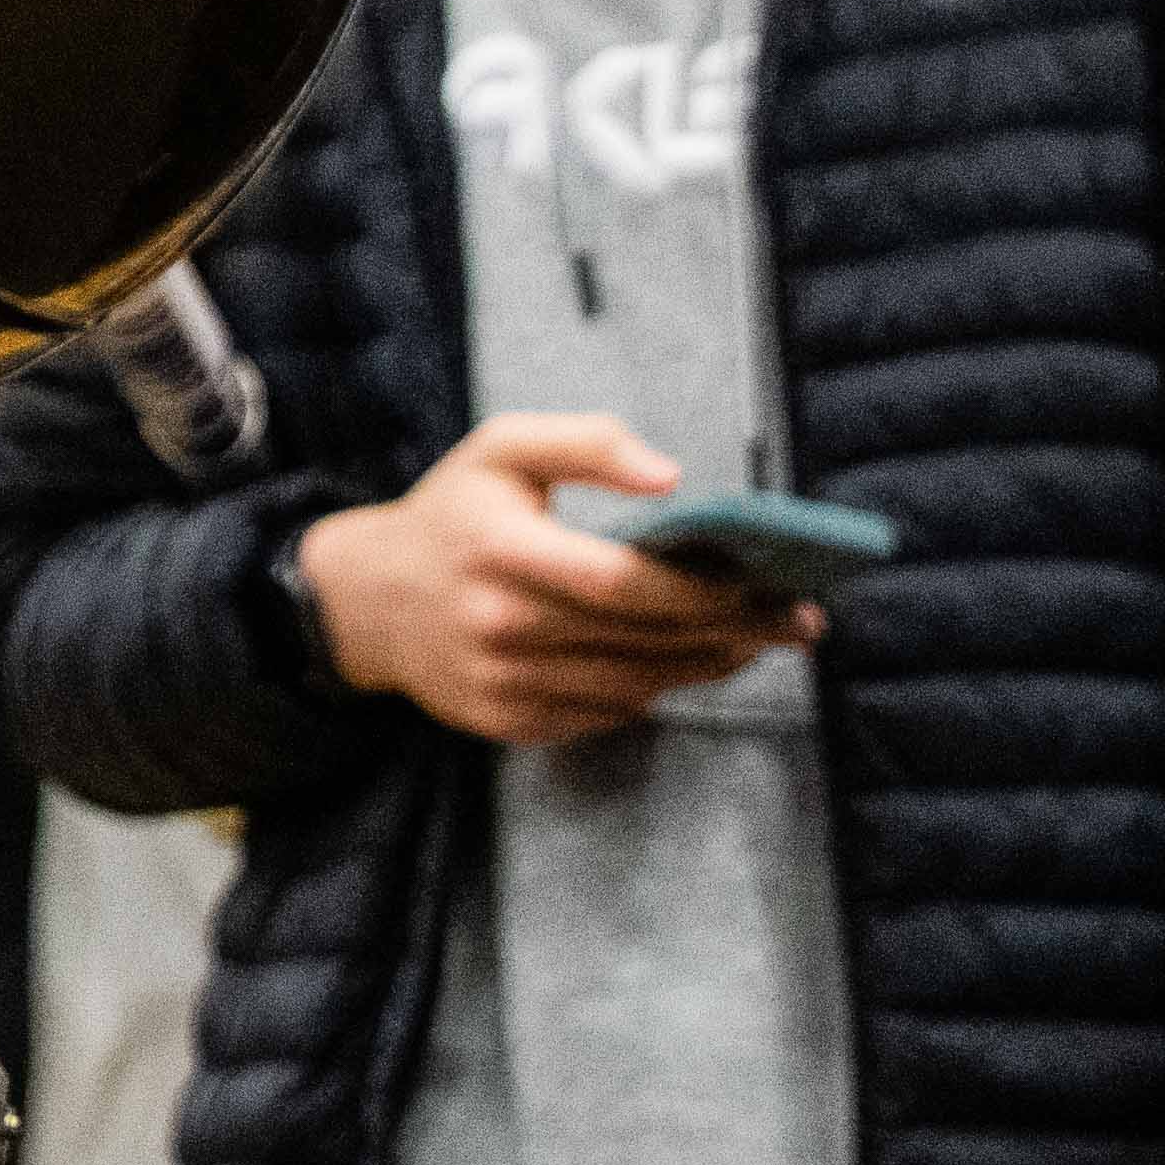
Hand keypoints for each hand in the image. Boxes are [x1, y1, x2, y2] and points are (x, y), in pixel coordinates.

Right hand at [293, 414, 808, 745]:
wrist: (366, 601)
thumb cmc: (452, 515)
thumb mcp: (501, 449)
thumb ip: (588, 443)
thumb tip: (674, 479)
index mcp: (501, 550)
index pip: (622, 583)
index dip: (705, 593)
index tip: (770, 588)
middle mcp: (500, 624)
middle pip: (645, 642)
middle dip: (736, 633)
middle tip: (798, 622)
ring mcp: (502, 683)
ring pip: (637, 686)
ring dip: (707, 667)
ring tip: (755, 643)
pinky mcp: (508, 722)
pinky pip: (605, 714)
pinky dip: (652, 690)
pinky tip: (681, 663)